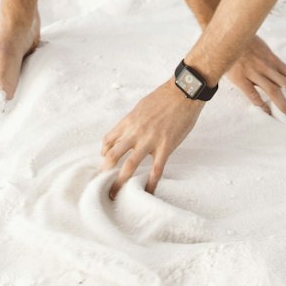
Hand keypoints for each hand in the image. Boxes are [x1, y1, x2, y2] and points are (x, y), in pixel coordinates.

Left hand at [100, 79, 204, 198]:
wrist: (184, 92)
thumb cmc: (163, 97)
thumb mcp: (141, 106)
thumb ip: (132, 121)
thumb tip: (126, 132)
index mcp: (129, 121)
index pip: (108, 140)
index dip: (104, 152)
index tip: (105, 161)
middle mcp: (135, 132)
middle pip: (113, 155)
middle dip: (105, 171)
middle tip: (102, 183)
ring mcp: (150, 140)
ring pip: (130, 165)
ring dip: (120, 181)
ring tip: (114, 193)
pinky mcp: (166, 146)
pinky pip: (156, 169)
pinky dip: (151, 183)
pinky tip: (148, 192)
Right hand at [225, 34, 285, 121]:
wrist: (226, 37)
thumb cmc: (243, 41)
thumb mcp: (261, 46)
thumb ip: (269, 59)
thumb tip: (279, 71)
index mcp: (271, 58)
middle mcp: (265, 66)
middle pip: (285, 84)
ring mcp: (253, 72)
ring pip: (273, 91)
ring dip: (284, 104)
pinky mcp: (240, 78)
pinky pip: (253, 94)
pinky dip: (261, 104)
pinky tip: (268, 112)